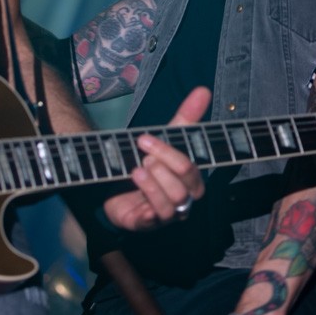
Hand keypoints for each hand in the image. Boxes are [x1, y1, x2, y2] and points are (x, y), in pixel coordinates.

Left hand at [101, 87, 210, 230]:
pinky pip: (153, 218)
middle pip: (184, 187)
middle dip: (163, 167)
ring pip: (172, 204)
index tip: (145, 137)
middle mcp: (182, 200)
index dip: (170, 152)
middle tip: (143, 156)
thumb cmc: (147, 164)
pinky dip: (146, 199)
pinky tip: (134, 182)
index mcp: (190, 181)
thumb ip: (185, 117)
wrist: (112, 187)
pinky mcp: (146, 224)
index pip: (191, 169)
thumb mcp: (163, 139)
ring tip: (136, 169)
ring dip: (153, 184)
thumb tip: (203, 90)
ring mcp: (165, 215)